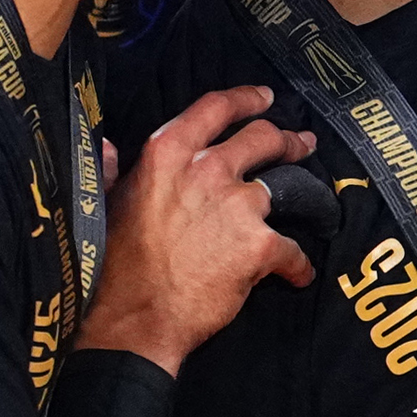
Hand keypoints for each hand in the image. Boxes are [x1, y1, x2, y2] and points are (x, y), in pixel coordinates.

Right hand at [81, 84, 317, 368]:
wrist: (133, 319)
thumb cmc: (113, 265)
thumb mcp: (104, 205)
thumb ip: (113, 171)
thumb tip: (108, 145)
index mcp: (167, 153)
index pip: (215, 108)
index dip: (245, 99)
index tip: (263, 97)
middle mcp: (206, 169)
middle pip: (261, 137)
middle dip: (285, 138)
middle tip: (299, 143)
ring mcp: (237, 205)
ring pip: (284, 186)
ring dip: (303, 191)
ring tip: (313, 200)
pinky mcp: (259, 245)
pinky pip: (291, 249)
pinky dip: (297, 264)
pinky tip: (298, 274)